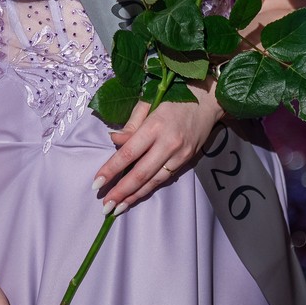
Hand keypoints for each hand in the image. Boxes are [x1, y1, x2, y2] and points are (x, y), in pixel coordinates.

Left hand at [92, 83, 223, 214]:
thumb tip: (114, 140)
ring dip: (134, 196)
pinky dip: (149, 189)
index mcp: (155, 126)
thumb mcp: (149, 101)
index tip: (96, 183)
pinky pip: (165, 178)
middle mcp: (168, 144)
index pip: (128, 153)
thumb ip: (132, 123)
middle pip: (140, 173)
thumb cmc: (175, 96)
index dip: (111, 170)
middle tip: (105, 206)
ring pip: (153, 181)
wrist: (209, 100)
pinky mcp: (187, 160)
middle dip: (121, 191)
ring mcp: (180, 155)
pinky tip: (137, 196)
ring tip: (118, 208)